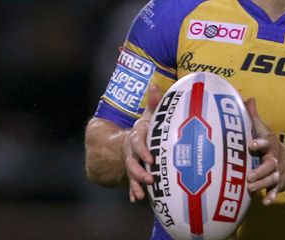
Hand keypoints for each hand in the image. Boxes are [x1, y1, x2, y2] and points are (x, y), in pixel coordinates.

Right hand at [123, 84, 161, 202]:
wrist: (129, 140)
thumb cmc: (146, 128)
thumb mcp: (149, 116)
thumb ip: (154, 103)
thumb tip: (156, 85)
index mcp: (136, 137)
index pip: (138, 144)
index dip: (143, 151)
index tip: (152, 158)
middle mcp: (131, 152)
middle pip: (132, 162)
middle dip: (140, 171)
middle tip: (151, 179)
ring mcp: (131, 164)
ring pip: (131, 175)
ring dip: (136, 183)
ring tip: (142, 193)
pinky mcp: (133, 174)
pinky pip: (131, 184)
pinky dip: (133, 192)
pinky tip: (137, 200)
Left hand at [245, 98, 284, 204]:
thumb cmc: (271, 146)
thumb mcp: (265, 131)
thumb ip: (254, 117)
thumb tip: (247, 98)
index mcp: (269, 146)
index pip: (266, 142)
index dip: (259, 143)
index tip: (251, 144)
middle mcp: (274, 160)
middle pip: (269, 165)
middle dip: (260, 170)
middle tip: (249, 175)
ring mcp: (277, 173)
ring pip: (270, 179)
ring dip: (262, 183)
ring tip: (251, 187)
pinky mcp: (278, 185)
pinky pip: (275, 192)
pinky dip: (271, 197)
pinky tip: (265, 202)